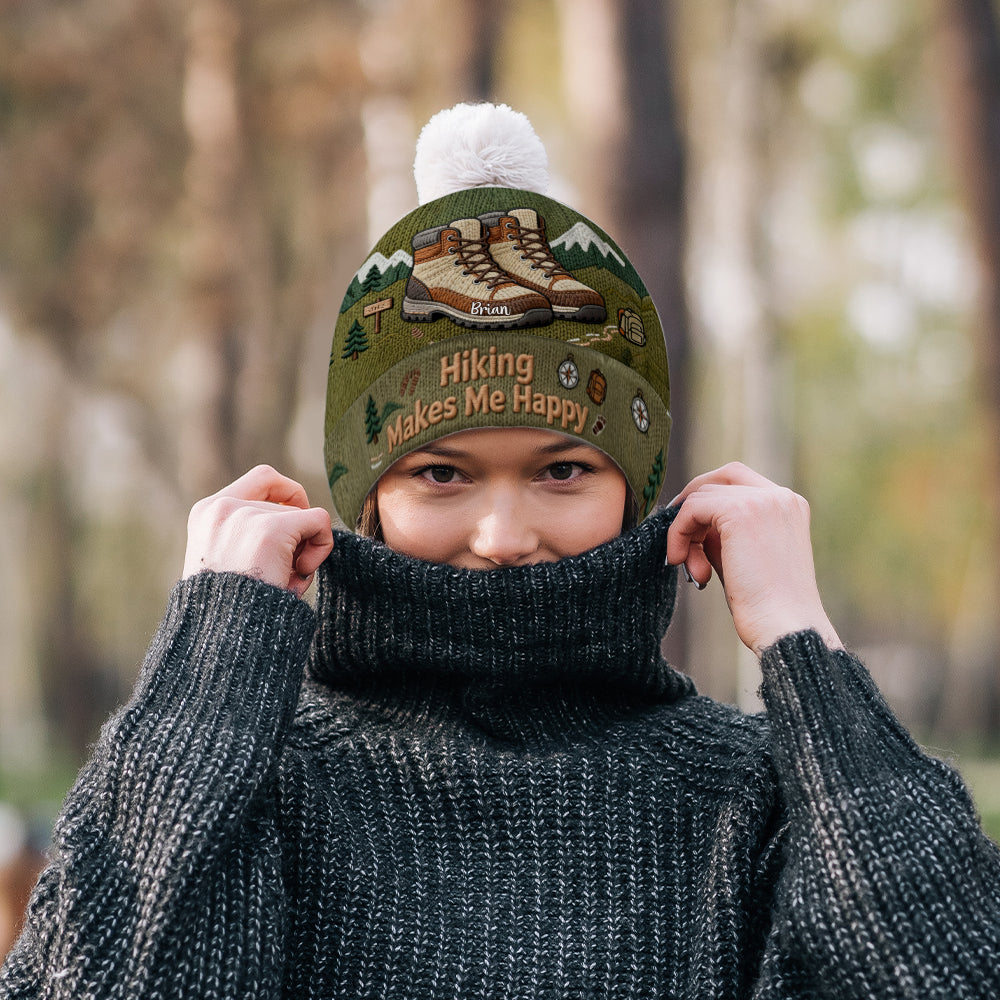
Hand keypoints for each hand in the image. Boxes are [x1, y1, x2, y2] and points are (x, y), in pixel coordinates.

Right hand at [183, 465, 333, 598]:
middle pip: (286, 503)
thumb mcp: (228, 562)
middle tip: (285, 572)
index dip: (288, 496)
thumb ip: (249, 535)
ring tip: (283, 581)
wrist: (221, 636)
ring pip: (303, 517)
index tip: (294, 525)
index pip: (262, 479)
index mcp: (206, 513)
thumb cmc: (230, 611)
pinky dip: (322, 546)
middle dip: (295, 537)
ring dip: (303, 550)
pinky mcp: (271, 530)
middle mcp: (222, 508)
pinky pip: (319, 522)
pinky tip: (300, 574)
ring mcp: (246, 516)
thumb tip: (303, 517)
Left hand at [666, 462, 841, 655]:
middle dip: (693, 505)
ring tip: (693, 570)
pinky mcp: (741, 512)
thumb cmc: (765, 606)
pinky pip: (692, 509)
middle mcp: (780, 496)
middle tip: (679, 538)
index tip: (691, 530)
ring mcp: (763, 501)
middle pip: (721, 478)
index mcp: (789, 506)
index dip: (708, 499)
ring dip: (686, 531)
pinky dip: (678, 533)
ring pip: (701, 496)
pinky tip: (680, 561)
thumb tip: (690, 522)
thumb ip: (722, 533)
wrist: (784, 628)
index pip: (740, 480)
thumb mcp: (743, 557)